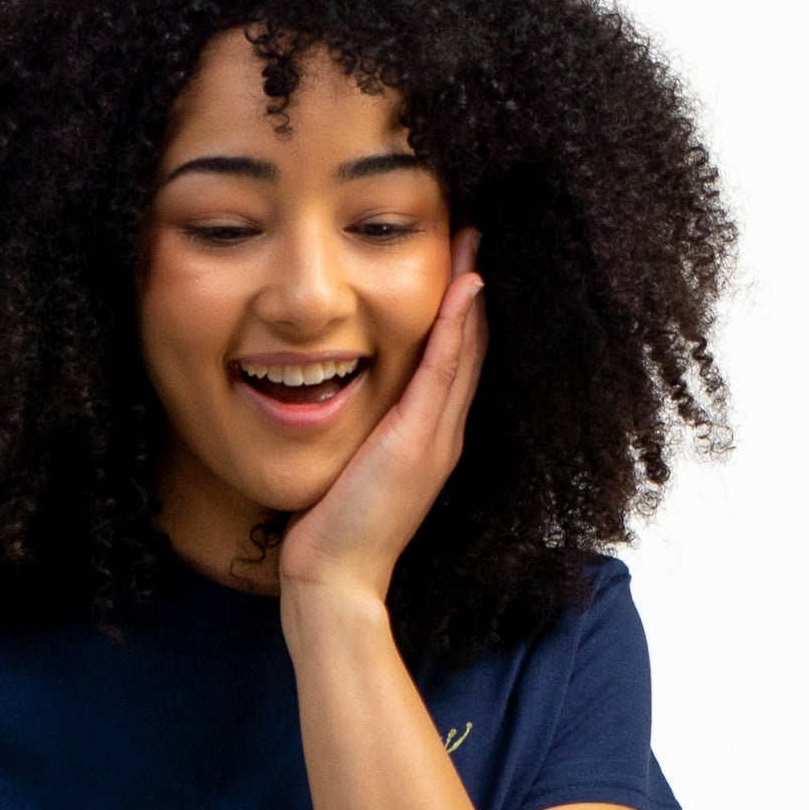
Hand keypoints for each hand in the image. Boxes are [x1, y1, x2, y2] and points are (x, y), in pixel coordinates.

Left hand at [278, 226, 487, 605]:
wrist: (335, 579)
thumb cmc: (333, 530)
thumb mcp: (351, 469)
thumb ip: (359, 437)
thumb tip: (342, 406)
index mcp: (428, 438)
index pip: (452, 361)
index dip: (458, 311)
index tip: (455, 261)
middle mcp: (442, 433)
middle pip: (469, 346)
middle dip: (472, 288)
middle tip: (474, 230)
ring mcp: (436, 438)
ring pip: (466, 351)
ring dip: (472, 292)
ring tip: (475, 238)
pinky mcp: (417, 442)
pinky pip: (444, 373)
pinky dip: (457, 328)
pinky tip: (465, 285)